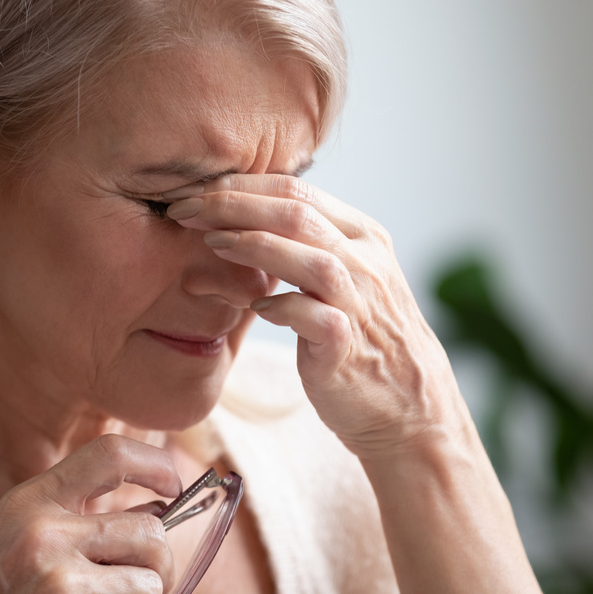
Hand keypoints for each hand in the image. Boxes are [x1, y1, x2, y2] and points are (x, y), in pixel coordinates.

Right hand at [0, 436, 180, 593]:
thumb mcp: (16, 546)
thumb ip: (76, 522)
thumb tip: (157, 513)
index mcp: (29, 505)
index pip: (109, 455)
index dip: (154, 465)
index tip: (172, 485)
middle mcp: (44, 534)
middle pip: (150, 532)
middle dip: (156, 566)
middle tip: (133, 588)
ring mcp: (60, 581)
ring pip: (150, 585)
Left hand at [168, 174, 476, 457]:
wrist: (409, 406)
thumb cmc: (365, 338)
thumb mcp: (346, 278)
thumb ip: (309, 246)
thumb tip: (247, 217)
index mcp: (363, 236)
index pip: (297, 191)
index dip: (241, 186)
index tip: (195, 192)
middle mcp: (366, 262)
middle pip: (296, 213)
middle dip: (232, 205)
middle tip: (183, 209)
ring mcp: (361, 303)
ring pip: (307, 257)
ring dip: (252, 245)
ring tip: (208, 242)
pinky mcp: (349, 347)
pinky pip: (313, 317)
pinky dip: (279, 307)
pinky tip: (252, 307)